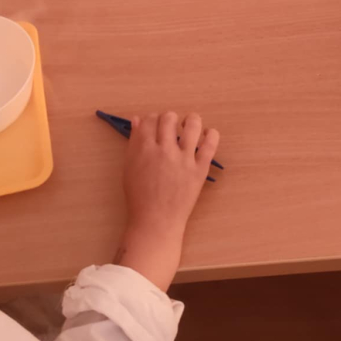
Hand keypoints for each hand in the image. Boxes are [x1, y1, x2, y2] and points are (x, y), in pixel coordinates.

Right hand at [115, 111, 218, 290]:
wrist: (156, 221)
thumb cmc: (139, 196)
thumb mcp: (130, 168)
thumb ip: (134, 142)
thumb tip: (138, 120)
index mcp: (144, 149)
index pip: (150, 119)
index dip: (152, 119)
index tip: (155, 125)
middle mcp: (165, 150)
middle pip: (169, 118)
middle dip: (169, 118)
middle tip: (171, 128)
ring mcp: (184, 159)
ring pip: (192, 125)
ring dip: (191, 120)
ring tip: (189, 125)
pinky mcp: (200, 169)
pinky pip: (210, 145)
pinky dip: (211, 135)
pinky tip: (207, 135)